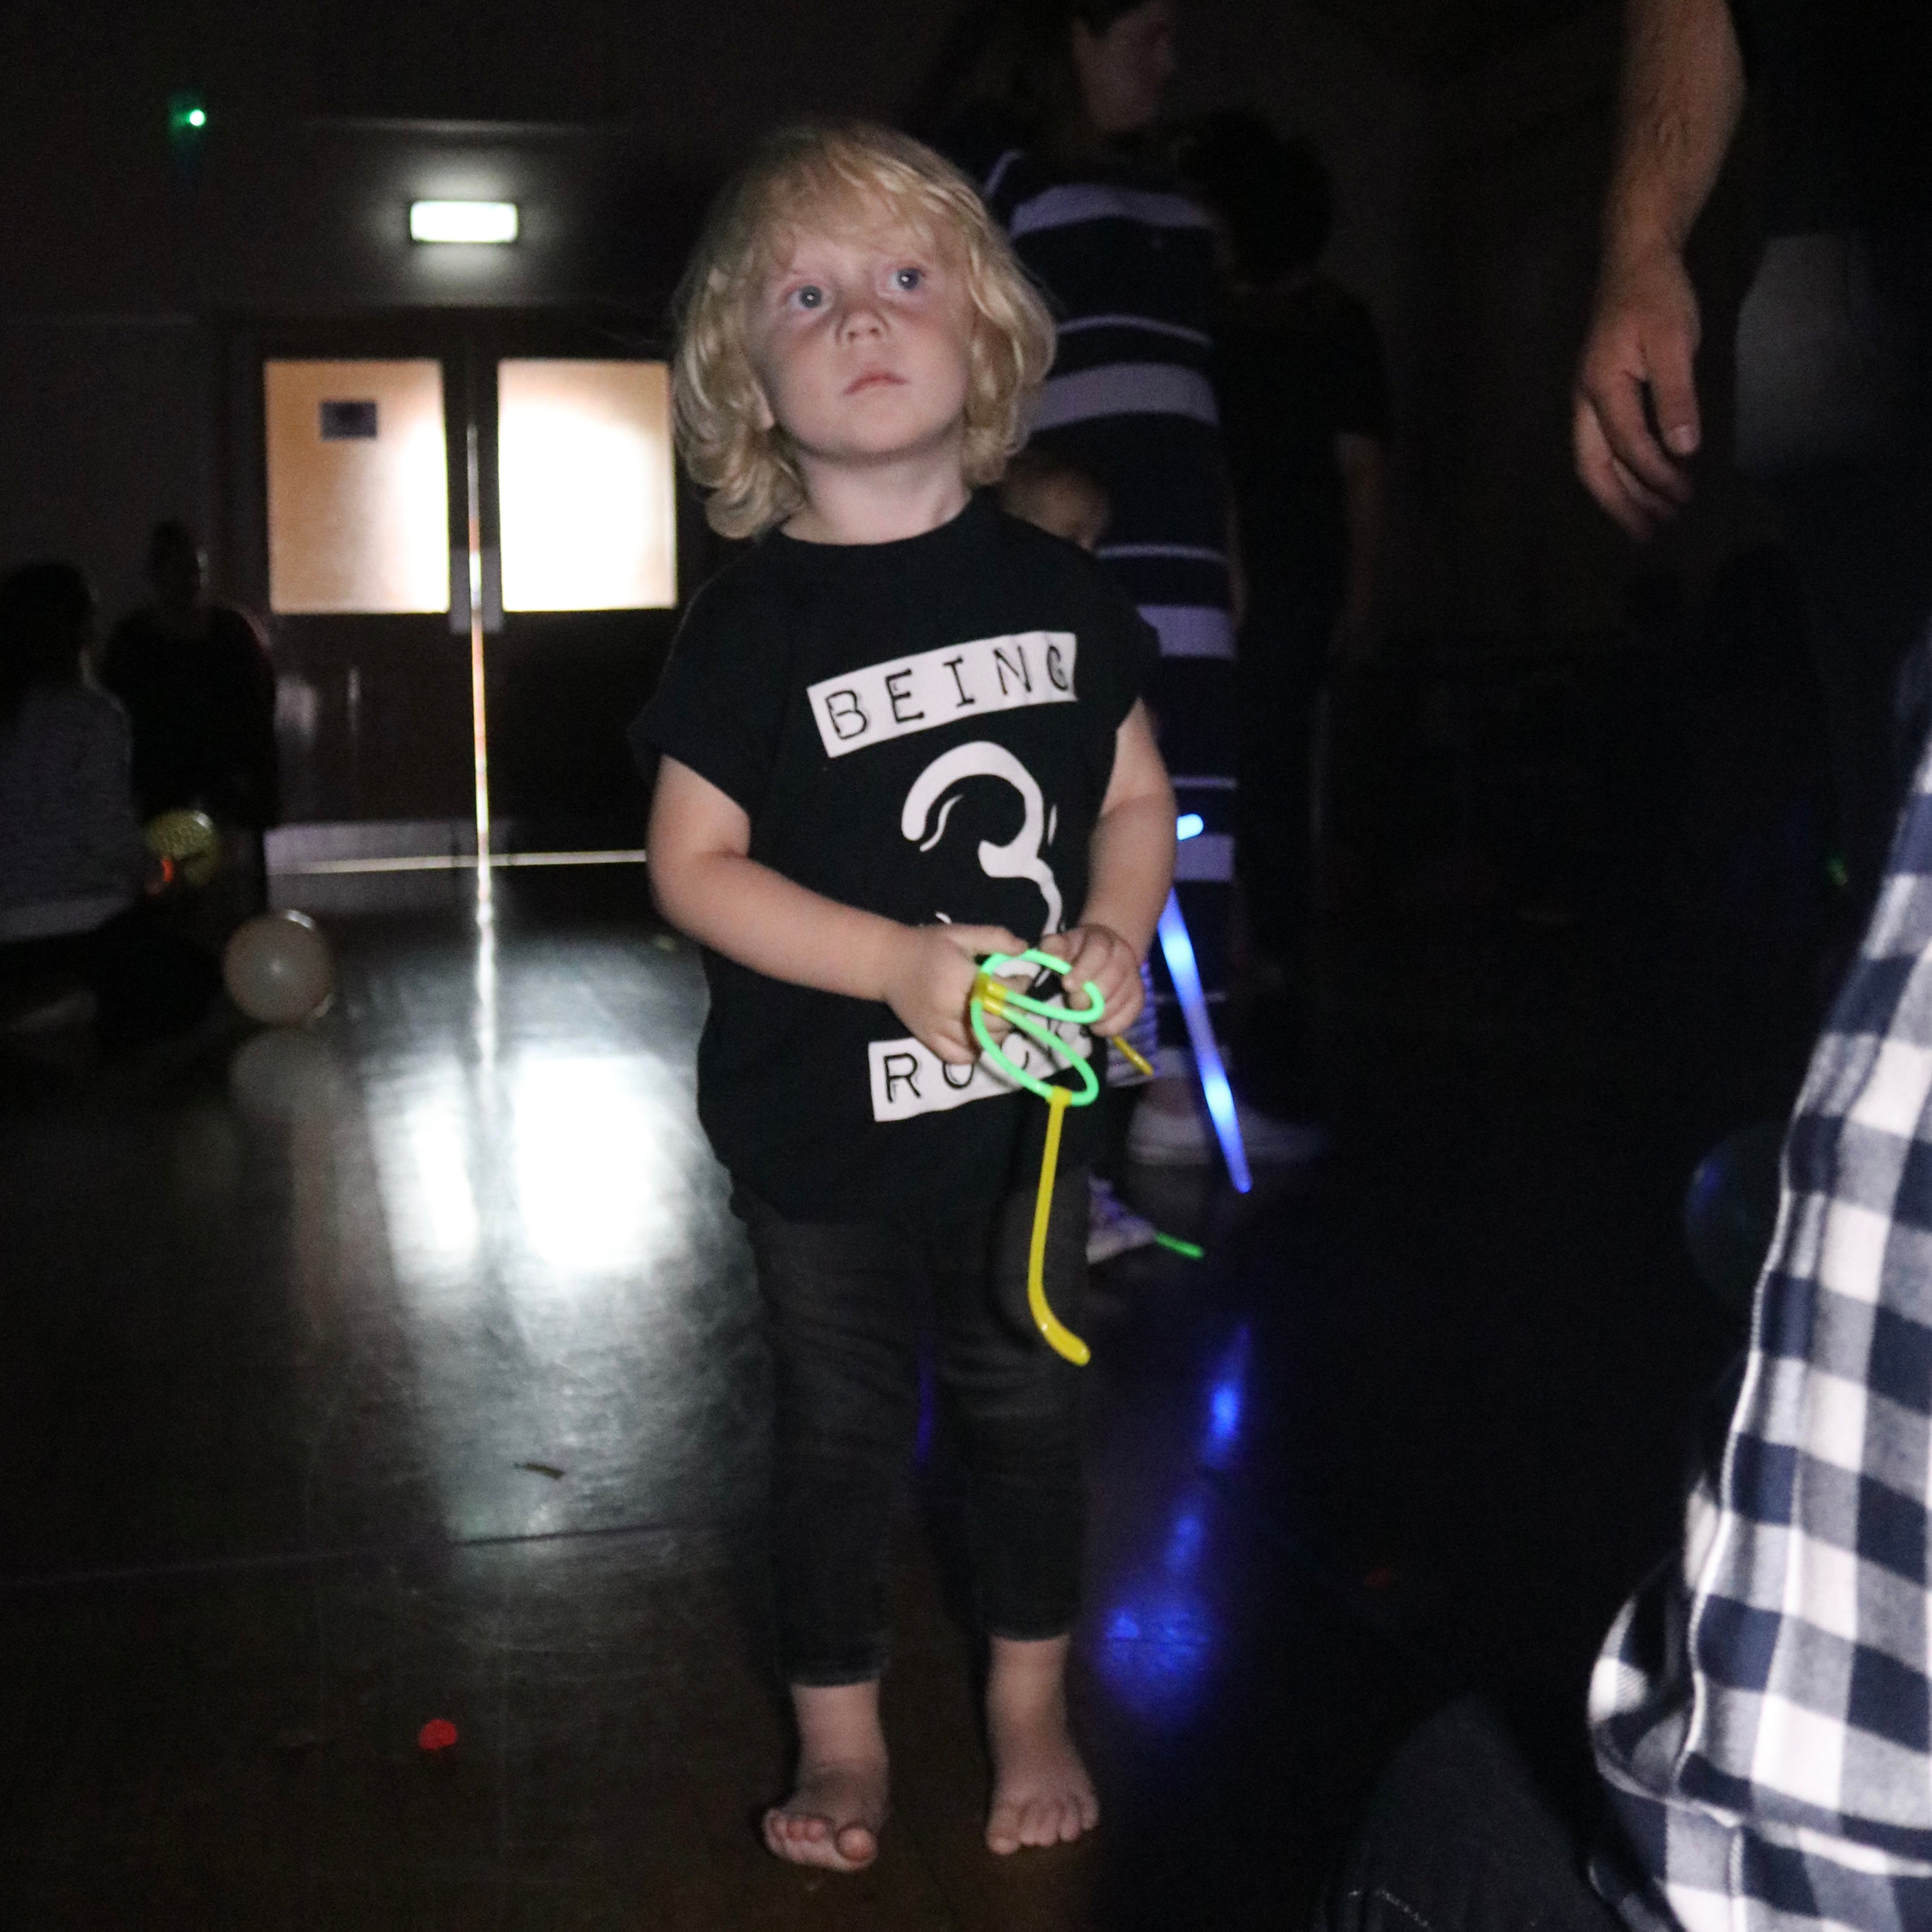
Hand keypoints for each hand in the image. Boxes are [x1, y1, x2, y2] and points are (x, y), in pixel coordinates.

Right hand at [880, 922, 1025, 1064]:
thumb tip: (1025, 949)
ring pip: (983, 1042)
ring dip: (999, 1031)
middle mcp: (950, 1008)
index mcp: (961, 979)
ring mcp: (938, 1028)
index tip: (1022, 978)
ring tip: (998, 1015)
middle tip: (1011, 999)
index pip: (1005, 992)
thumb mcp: (961, 933)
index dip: (1021, 986)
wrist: (887, 963)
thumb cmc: (927, 945)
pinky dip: (975, 1050)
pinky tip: (980, 1035)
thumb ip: (994, 938)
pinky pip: (960, 1057)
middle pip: (998, 1021)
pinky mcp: (929, 1040)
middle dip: (1014, 1010)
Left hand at [1035, 925, 1141, 1037]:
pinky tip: (1095, 1024)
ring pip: (1119, 1000)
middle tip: (1074, 1004)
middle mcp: (1123, 957)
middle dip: (1089, 996)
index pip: (1098, 951)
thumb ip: (1053, 948)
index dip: (1083, 970)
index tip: (1067, 985)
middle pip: (1112, 977)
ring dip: (1097, 1013)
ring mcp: (1134, 979)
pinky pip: (1126, 1018)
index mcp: (1102, 940)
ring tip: (1083, 1013)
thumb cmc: (1077, 954)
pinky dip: (1108, 1026)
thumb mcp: (1063, 945)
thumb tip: (1052, 957)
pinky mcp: (1138, 999)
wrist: (1105, 957)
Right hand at [1573, 245, 1701, 538]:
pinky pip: (1603, 447)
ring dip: (1622, 494)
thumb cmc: (1656, 296)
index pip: (1627, 445)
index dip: (1655, 474)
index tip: (1684, 495)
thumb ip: (1676, 397)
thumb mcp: (1675, 341)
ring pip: (1595, 461)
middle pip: (1594, 467)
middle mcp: (1585, 402)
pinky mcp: (1599, 397)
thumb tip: (1684, 449)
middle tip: (1652, 534)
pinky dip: (1622, 473)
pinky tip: (1641, 485)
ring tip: (1650, 521)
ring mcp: (1588, 400)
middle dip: (1622, 504)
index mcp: (1601, 388)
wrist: (1635, 259)